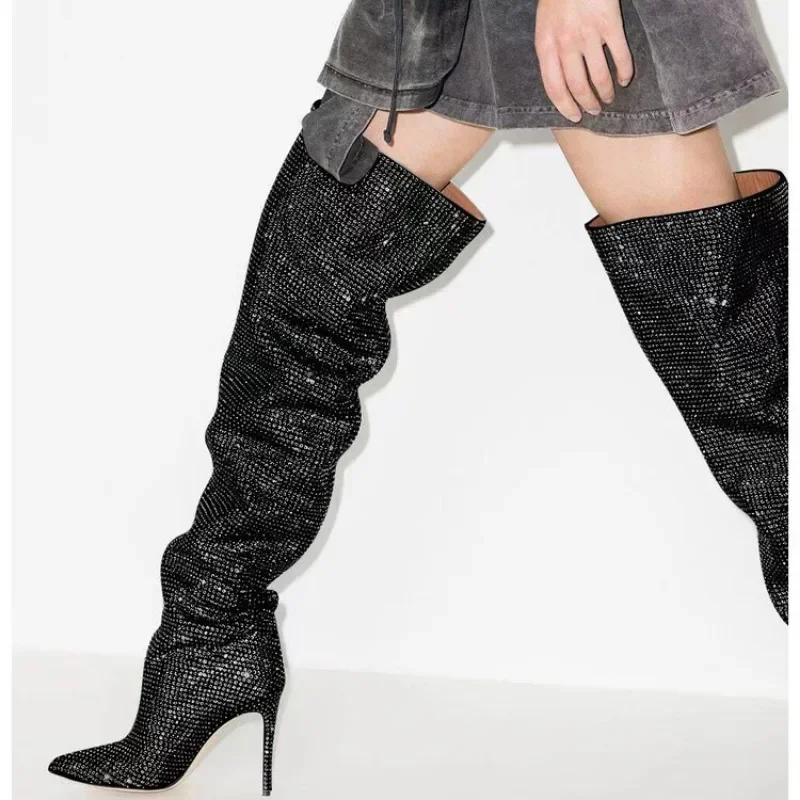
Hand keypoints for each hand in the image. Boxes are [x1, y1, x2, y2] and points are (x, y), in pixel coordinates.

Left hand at [535, 0, 633, 122]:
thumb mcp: (544, 25)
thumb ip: (550, 51)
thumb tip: (559, 78)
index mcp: (546, 46)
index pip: (554, 88)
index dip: (565, 107)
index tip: (574, 116)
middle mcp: (566, 44)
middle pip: (578, 87)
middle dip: (587, 104)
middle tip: (594, 110)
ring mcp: (588, 35)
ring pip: (599, 77)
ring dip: (605, 93)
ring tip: (608, 98)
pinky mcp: (609, 24)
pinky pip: (620, 56)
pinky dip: (624, 72)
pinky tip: (625, 79)